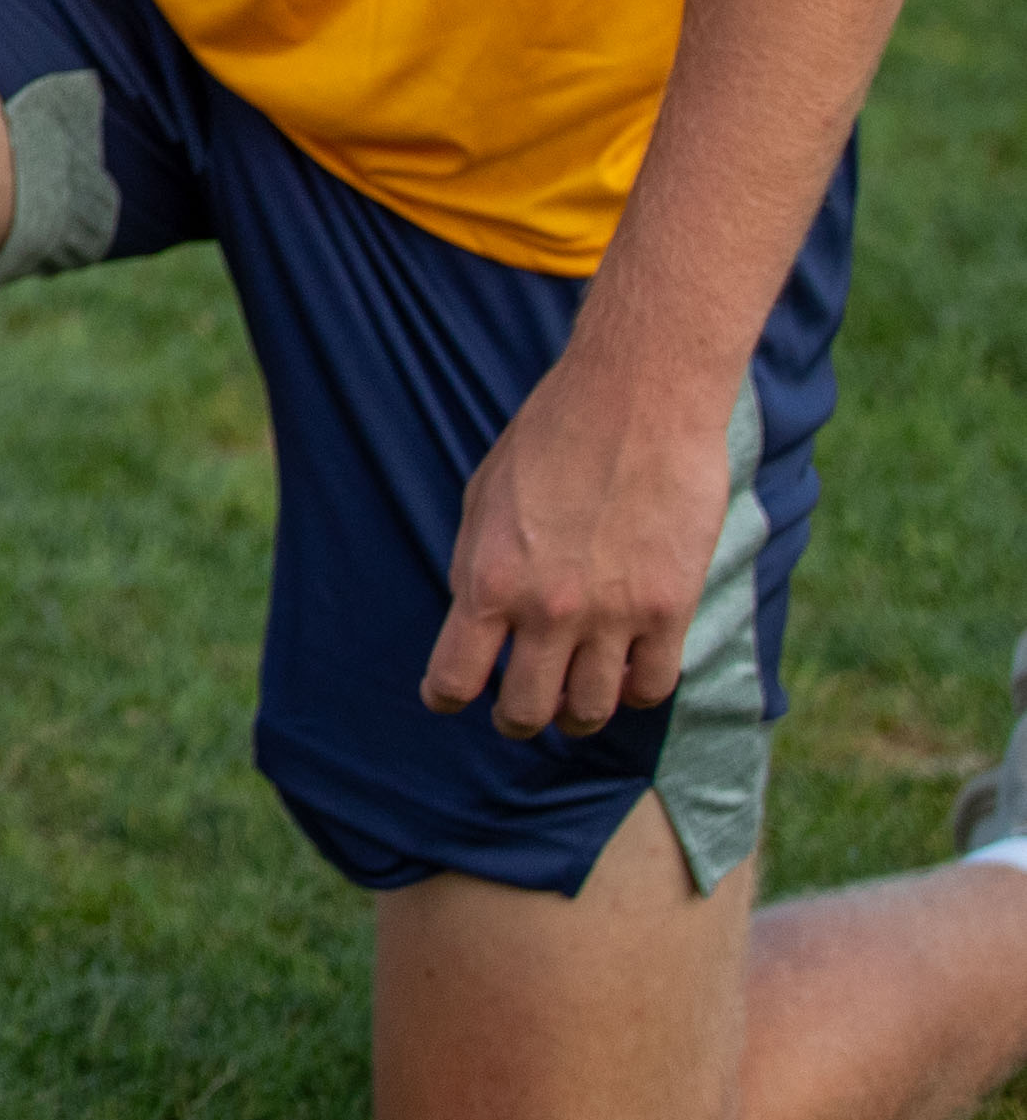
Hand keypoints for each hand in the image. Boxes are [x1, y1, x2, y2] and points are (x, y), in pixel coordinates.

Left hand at [421, 340, 732, 741]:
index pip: (454, 678)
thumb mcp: (483, 499)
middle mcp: (549, 608)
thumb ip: (477, 566)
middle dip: (517, 718)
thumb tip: (480, 625)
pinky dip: (635, 691)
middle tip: (519, 710)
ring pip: (592, 710)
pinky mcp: (672, 607)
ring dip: (576, 714)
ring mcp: (614, 613)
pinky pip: (653, 685)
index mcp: (488, 579)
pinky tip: (624, 673)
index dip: (447, 697)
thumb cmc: (550, 438)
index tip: (450, 698)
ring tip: (572, 702)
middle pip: (527, 710)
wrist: (637, 400)